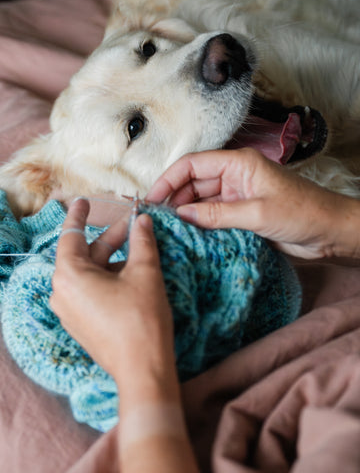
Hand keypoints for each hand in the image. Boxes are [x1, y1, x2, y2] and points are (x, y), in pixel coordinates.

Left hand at [50, 199, 174, 396]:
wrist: (143, 369)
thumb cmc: (141, 318)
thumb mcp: (145, 272)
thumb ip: (142, 241)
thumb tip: (142, 220)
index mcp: (69, 275)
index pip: (71, 235)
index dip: (80, 215)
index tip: (84, 200)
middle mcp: (62, 292)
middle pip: (85, 254)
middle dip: (110, 239)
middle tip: (134, 225)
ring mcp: (70, 311)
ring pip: (90, 273)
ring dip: (112, 259)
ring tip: (138, 250)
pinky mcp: (81, 324)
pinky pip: (90, 291)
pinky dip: (108, 277)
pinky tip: (130, 274)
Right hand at [147, 148, 359, 258]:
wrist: (330, 232)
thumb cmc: (303, 212)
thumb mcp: (257, 213)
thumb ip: (217, 214)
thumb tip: (182, 214)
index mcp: (239, 163)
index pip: (193, 165)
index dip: (169, 179)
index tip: (152, 198)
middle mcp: (234, 177)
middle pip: (194, 183)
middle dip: (174, 198)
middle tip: (157, 219)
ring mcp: (237, 196)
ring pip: (202, 201)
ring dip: (186, 213)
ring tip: (168, 229)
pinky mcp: (242, 214)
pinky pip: (213, 216)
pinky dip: (201, 224)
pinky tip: (188, 235)